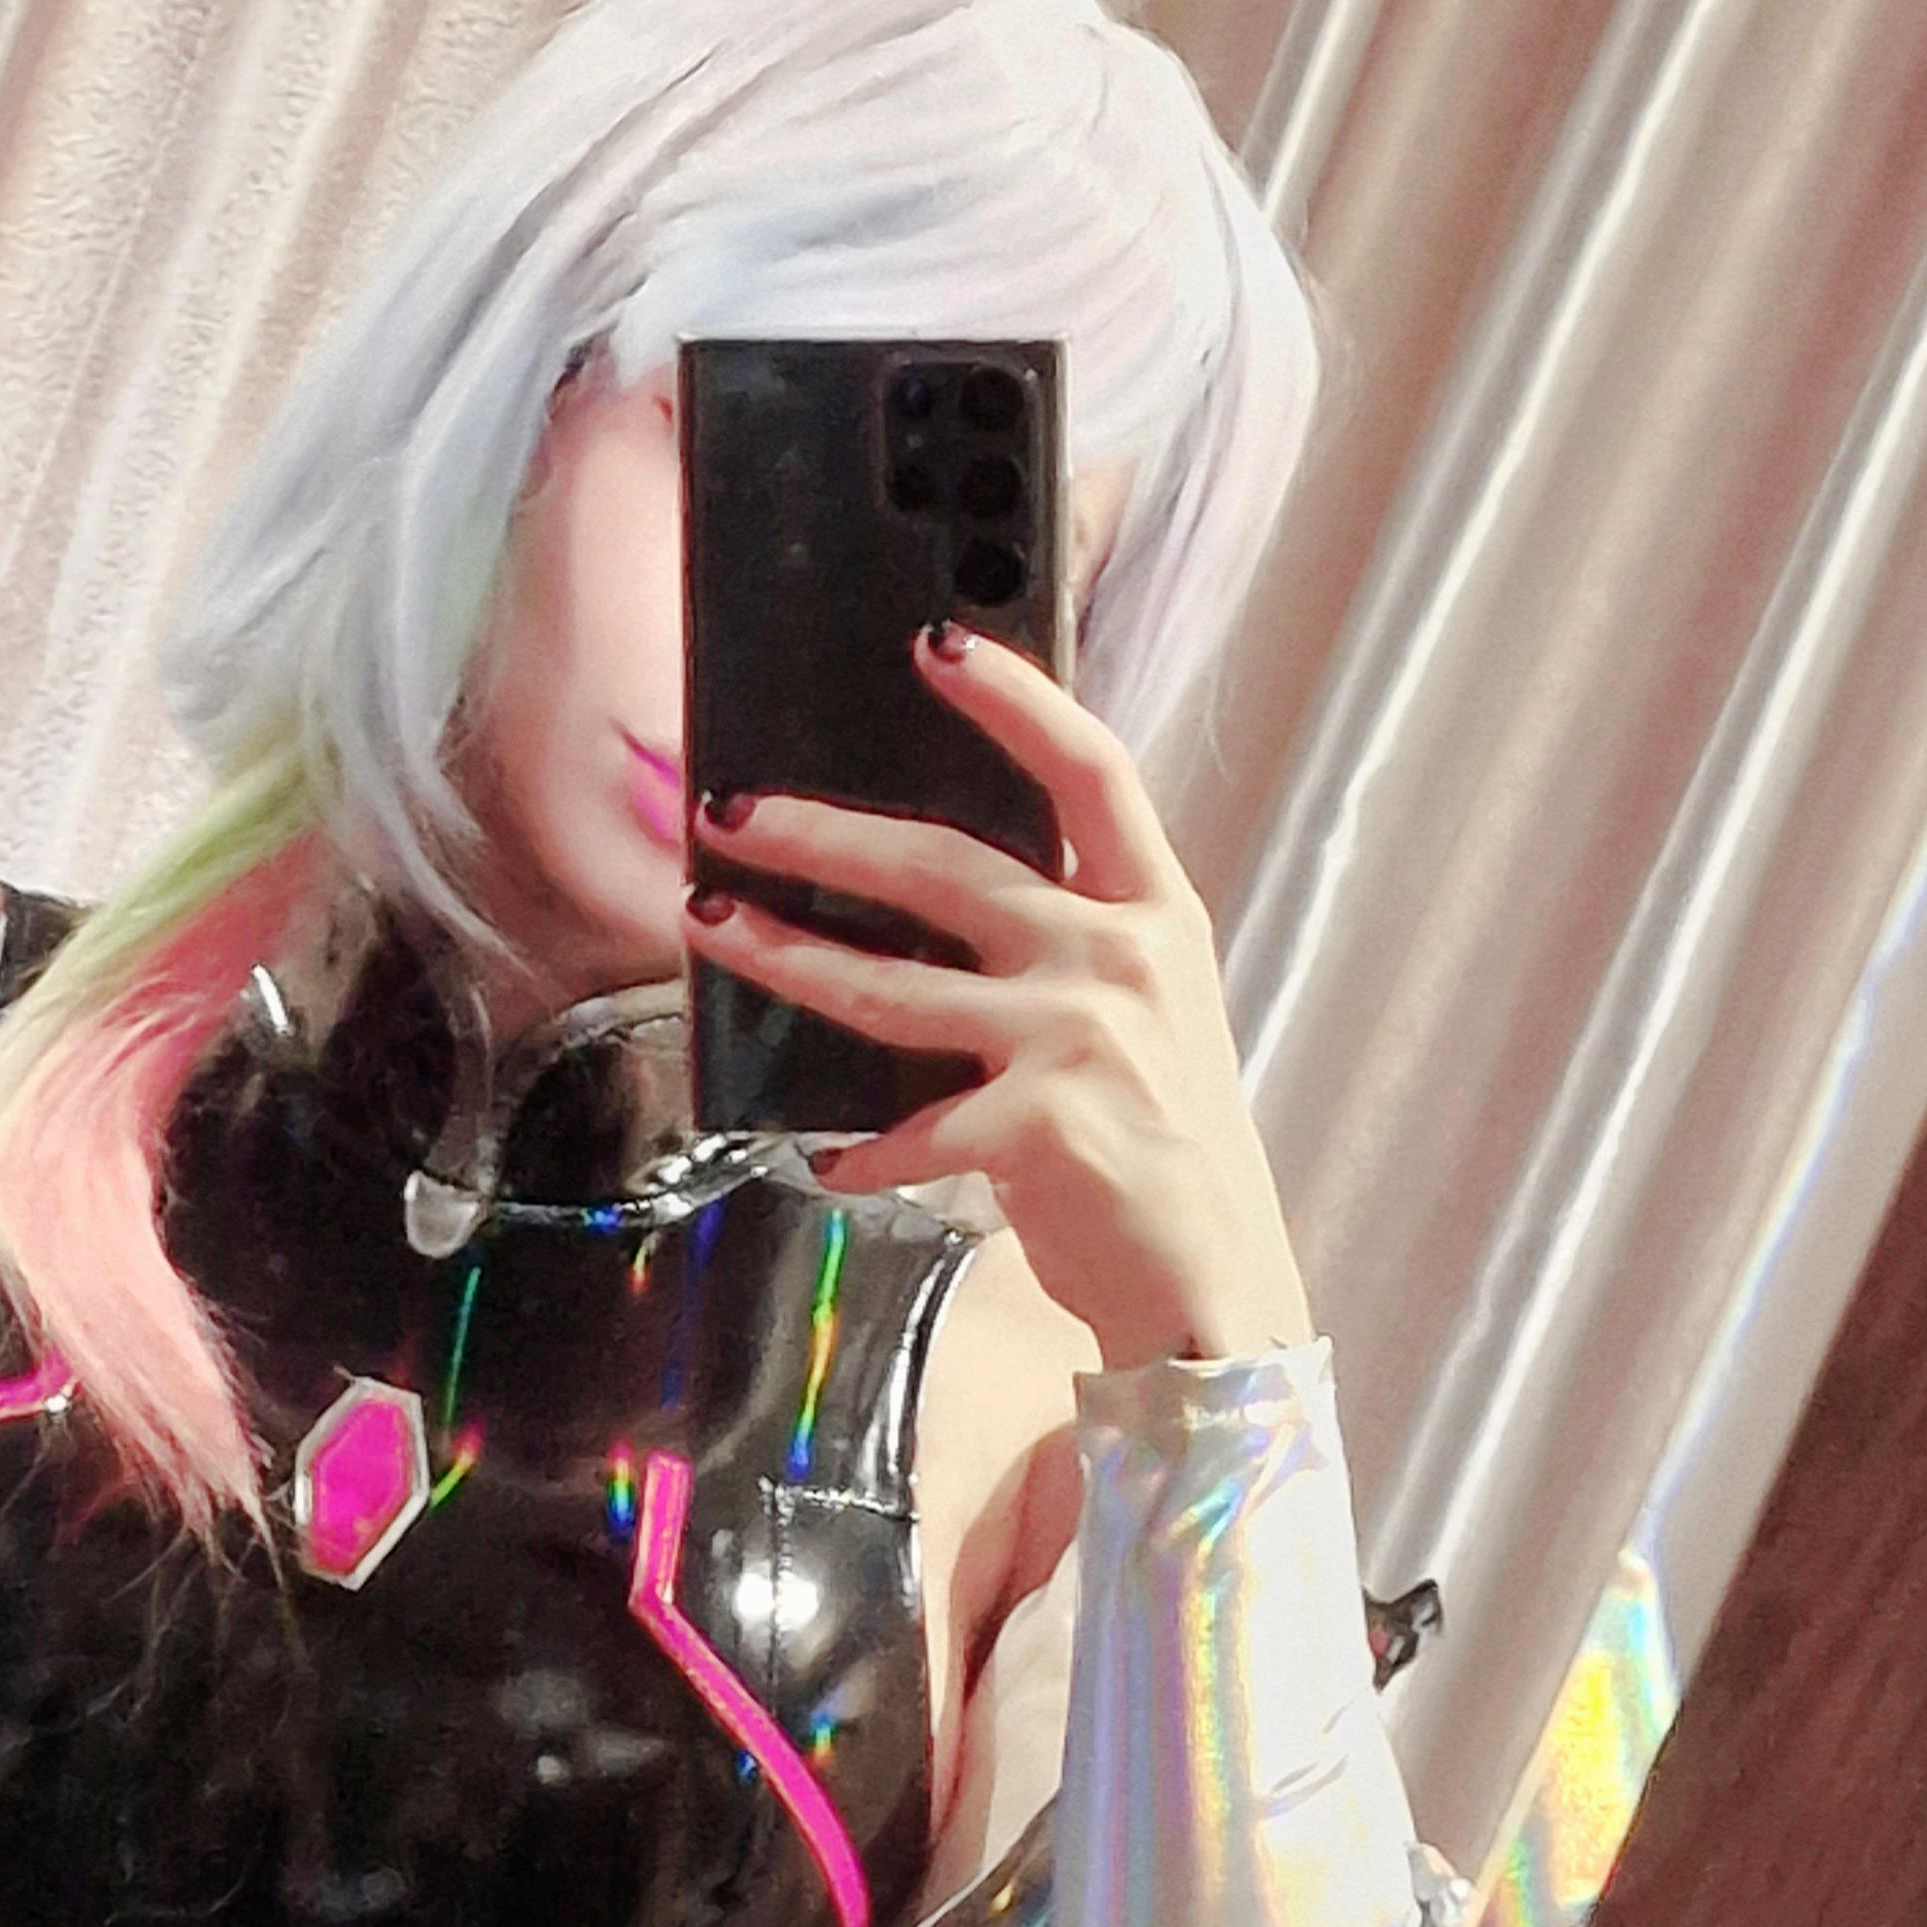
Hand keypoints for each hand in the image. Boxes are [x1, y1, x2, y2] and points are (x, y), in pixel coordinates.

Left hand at [684, 629, 1311, 1368]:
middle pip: (949, 866)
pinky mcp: (1040, 1129)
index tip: (936, 643)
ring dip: (788, 957)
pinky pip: (912, 1128)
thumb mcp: (1143, 1016)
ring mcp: (1081, 1041)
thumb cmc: (1161, 1146)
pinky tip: (826, 1160)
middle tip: (732, 811)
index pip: (1091, 772)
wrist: (1213, 1283)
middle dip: (824, 832)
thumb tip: (930, 901)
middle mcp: (1119, 961)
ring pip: (894, 987)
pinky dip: (861, 1150)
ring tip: (712, 927)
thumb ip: (1066, 947)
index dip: (1017, 699)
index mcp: (1152, 914)